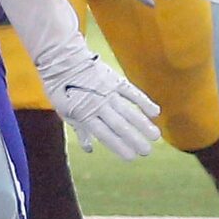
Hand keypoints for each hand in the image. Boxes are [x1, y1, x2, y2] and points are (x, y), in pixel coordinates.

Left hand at [40, 48, 161, 158]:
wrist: (63, 60)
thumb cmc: (62, 89)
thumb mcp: (66, 112)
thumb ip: (80, 129)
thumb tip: (90, 149)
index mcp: (85, 115)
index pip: (105, 134)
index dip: (119, 146)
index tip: (131, 157)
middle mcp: (98, 104)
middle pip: (119, 124)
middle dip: (134, 139)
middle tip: (147, 151)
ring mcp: (108, 91)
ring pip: (128, 110)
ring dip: (143, 124)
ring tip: (156, 136)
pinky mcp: (115, 79)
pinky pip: (132, 92)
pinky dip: (143, 102)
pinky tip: (155, 112)